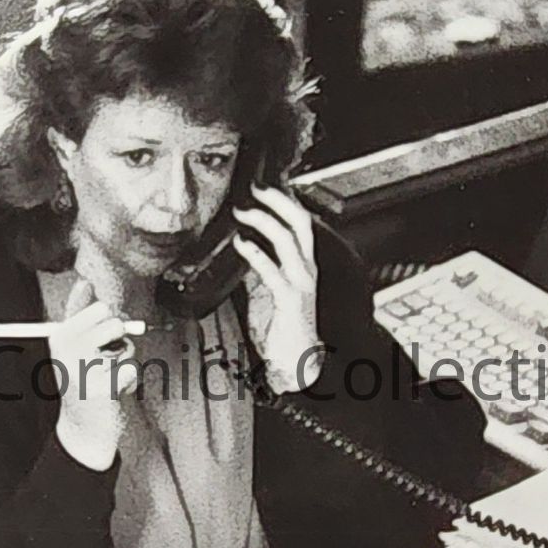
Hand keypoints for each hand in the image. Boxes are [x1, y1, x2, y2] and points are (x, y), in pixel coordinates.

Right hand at [46, 277, 139, 470]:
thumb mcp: (73, 346)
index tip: (102, 338)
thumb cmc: (81, 381)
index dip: (108, 321)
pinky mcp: (102, 387)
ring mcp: (84, 368)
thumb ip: (78, 314)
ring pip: (127, 347)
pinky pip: (132, 370)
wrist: (82, 428)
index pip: (98, 307)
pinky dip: (129, 381)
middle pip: (115, 322)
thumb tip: (86, 282)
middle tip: (106, 357)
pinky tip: (113, 393)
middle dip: (119, 339)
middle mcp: (67, 349)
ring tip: (109, 375)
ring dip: (125, 361)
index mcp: (59, 335)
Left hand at [231, 184, 322, 392]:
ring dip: (263, 221)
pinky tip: (241, 243)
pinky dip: (255, 252)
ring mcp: (301, 283)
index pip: (301, 223)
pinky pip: (273, 269)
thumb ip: (264, 266)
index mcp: (305, 264)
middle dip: (278, 200)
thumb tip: (243, 243)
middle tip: (256, 188)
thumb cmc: (286, 326)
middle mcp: (307, 269)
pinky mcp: (290, 299)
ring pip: (288, 240)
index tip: (263, 187)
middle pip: (299, 222)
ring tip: (242, 212)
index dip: (285, 202)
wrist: (299, 360)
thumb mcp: (274, 288)